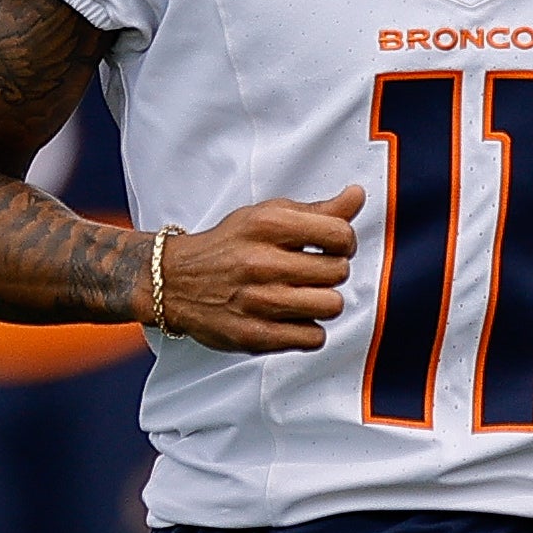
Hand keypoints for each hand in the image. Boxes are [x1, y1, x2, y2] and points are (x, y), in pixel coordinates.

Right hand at [158, 187, 364, 353]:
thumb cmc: (228, 246)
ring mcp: (258, 302)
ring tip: (304, 296)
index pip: (340, 234)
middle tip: (312, 272)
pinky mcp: (255, 336)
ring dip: (323, 302)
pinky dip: (309, 329)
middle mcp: (262, 262)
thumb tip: (358, 195)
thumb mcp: (266, 216)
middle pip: (339, 272)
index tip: (333, 246)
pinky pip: (314, 337)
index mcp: (267, 225)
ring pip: (332, 306)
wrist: (174, 282)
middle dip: (332, 272)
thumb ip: (316, 210)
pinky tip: (292, 317)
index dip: (345, 241)